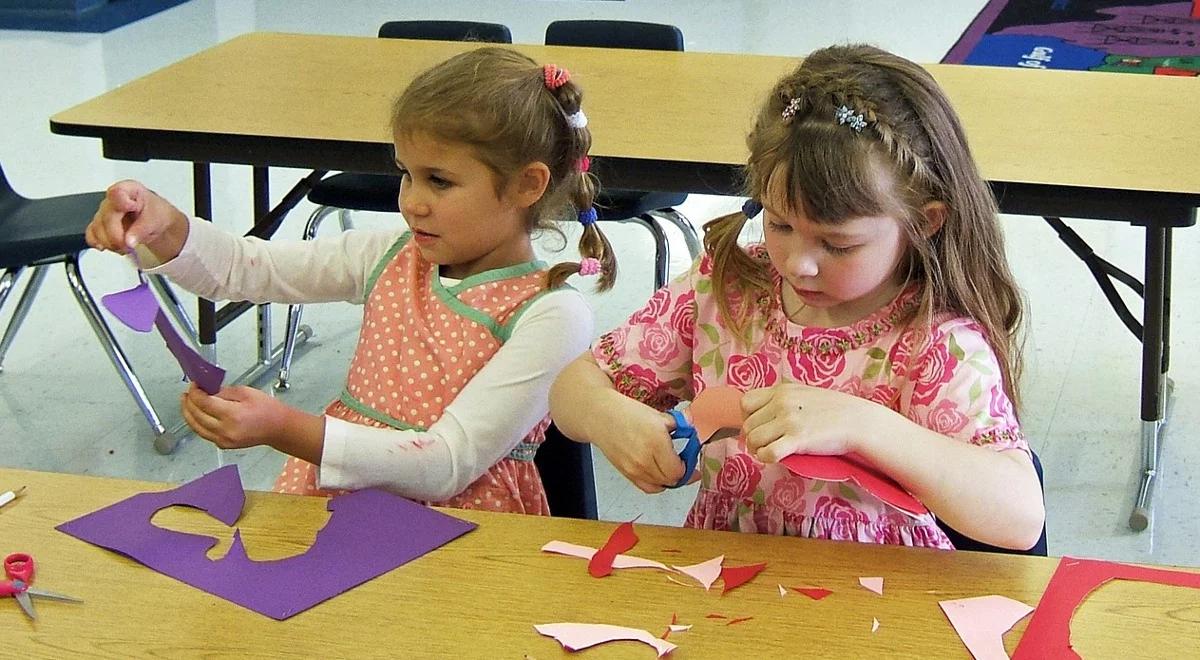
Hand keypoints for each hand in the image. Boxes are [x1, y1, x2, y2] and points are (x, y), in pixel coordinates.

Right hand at [85, 180, 187, 257]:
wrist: (154, 220)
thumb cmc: (155, 213)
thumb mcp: (155, 219)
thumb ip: (141, 229)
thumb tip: (128, 241)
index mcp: (128, 190)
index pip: (117, 193)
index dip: (121, 203)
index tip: (130, 210)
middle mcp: (112, 200)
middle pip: (106, 217)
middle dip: (116, 236)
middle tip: (129, 246)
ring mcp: (104, 212)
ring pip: (97, 228)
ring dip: (110, 243)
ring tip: (125, 248)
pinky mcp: (100, 224)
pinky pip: (91, 234)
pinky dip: (99, 243)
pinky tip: (110, 247)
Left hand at [180, 383, 292, 449]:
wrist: (278, 428)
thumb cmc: (267, 409)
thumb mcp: (245, 392)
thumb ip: (223, 392)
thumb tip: (207, 391)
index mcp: (232, 415)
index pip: (204, 402)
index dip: (195, 392)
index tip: (194, 385)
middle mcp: (225, 430)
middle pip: (196, 415)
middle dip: (189, 402)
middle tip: (188, 392)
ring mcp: (223, 440)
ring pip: (196, 427)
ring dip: (188, 414)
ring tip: (186, 403)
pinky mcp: (223, 445)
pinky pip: (203, 433)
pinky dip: (196, 423)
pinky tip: (196, 415)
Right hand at [591, 402, 685, 493]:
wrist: (600, 417)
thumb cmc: (627, 412)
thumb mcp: (658, 415)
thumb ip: (679, 424)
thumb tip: (695, 427)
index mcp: (657, 442)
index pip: (679, 470)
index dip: (688, 467)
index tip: (690, 459)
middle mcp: (645, 460)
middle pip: (671, 480)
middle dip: (680, 473)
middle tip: (683, 462)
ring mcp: (634, 469)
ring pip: (660, 486)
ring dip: (668, 479)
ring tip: (670, 466)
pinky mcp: (626, 473)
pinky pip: (647, 487)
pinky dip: (656, 483)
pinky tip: (659, 473)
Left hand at [741, 383, 871, 462]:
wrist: (857, 420)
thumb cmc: (832, 409)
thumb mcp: (803, 393)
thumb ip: (782, 399)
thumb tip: (760, 415)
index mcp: (781, 390)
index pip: (745, 403)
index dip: (748, 417)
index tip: (760, 427)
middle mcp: (781, 403)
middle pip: (747, 425)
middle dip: (753, 438)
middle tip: (765, 445)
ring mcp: (789, 421)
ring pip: (753, 439)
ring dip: (758, 450)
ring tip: (770, 451)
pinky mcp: (798, 439)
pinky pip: (768, 453)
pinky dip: (767, 458)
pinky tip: (776, 458)